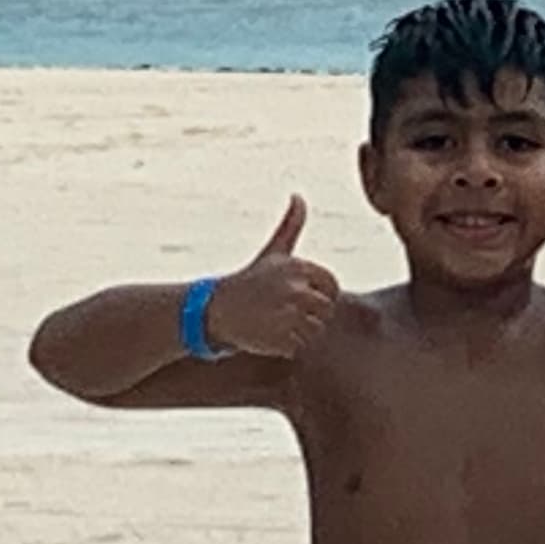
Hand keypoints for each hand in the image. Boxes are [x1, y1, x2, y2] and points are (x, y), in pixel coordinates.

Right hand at [204, 196, 340, 357]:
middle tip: (282, 312)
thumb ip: (291, 225)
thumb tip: (298, 196)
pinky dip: (283, 347)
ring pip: (313, 332)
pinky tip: (265, 335)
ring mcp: (288, 315)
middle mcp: (295, 289)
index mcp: (298, 268)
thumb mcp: (272, 252)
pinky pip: (297, 347)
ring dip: (296, 332)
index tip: (299, 297)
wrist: (213, 309)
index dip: (319, 295)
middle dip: (308, 315)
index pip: (332, 287)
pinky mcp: (279, 338)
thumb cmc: (248, 280)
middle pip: (325, 311)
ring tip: (273, 322)